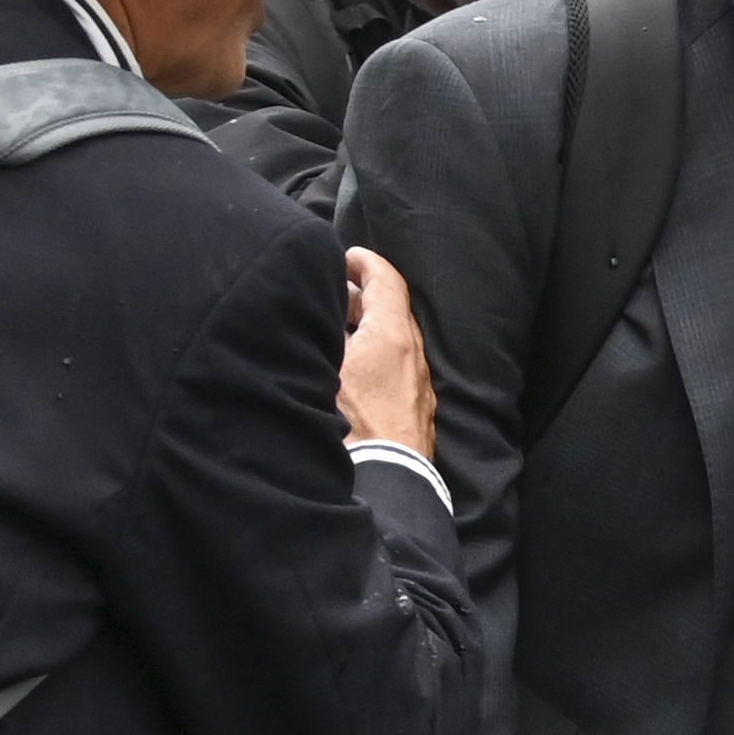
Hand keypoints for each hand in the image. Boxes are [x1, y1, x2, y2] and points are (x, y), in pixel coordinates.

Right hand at [340, 247, 436, 458]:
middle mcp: (413, 356)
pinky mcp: (416, 410)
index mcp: (393, 337)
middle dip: (363, 296)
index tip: (348, 256)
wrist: (385, 478)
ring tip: (338, 326)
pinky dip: (376, 353)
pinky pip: (397, 368)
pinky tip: (352, 368)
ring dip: (369, 327)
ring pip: (395, 341)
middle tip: (334, 290)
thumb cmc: (350, 424)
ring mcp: (419, 385)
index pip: (387, 282)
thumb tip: (314, 317)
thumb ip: (321, 335)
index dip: (367, 263)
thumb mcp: (324, 370)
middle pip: (392, 311)